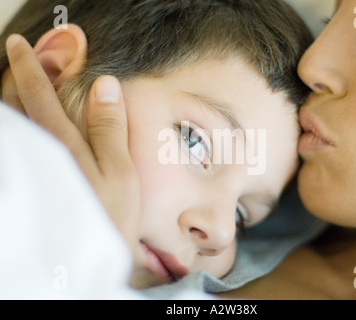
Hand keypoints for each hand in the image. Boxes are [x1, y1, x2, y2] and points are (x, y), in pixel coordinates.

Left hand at [5, 34, 140, 255]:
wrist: (84, 264)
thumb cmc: (109, 219)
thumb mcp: (120, 173)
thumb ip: (110, 128)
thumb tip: (106, 85)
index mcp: (61, 145)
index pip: (38, 94)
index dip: (30, 66)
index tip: (21, 44)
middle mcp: (35, 153)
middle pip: (13, 104)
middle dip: (14, 75)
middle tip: (21, 57)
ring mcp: (28, 167)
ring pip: (9, 123)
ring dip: (10, 96)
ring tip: (19, 82)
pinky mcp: (27, 182)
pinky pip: (14, 142)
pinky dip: (15, 122)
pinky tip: (23, 120)